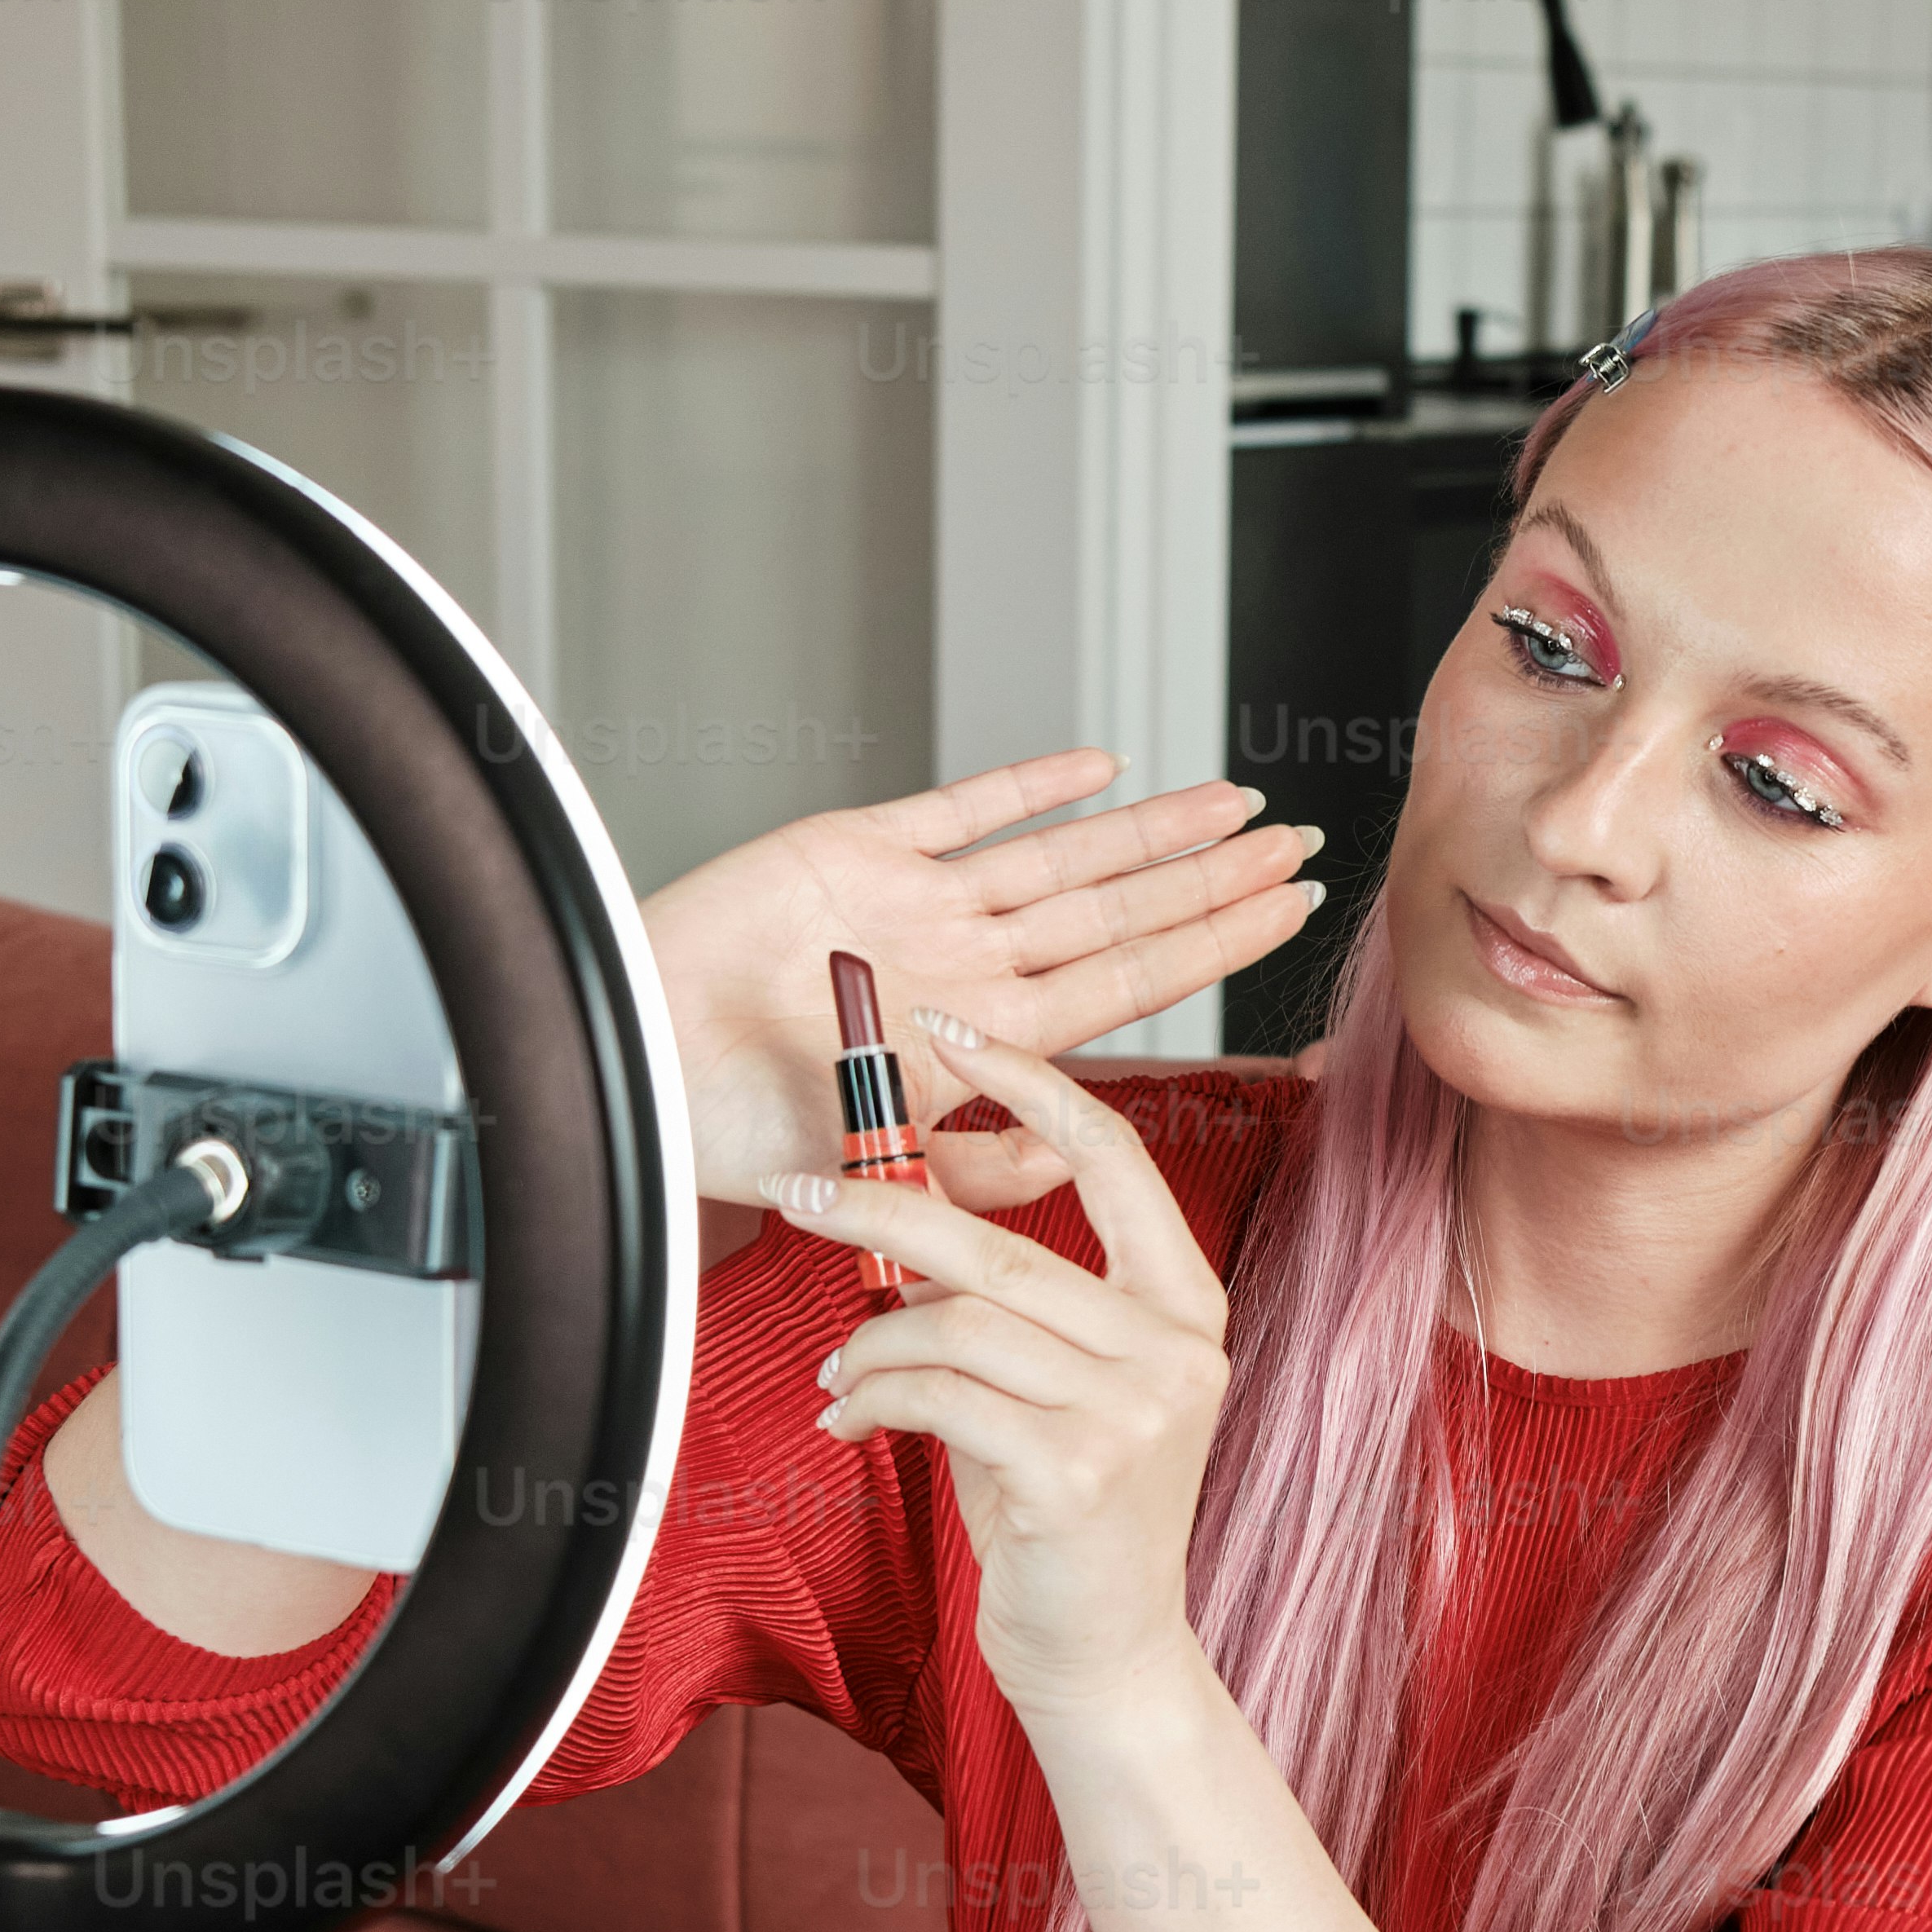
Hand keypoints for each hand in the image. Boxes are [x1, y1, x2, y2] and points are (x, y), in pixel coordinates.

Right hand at [644, 749, 1325, 1205]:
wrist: (630, 1067)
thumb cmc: (730, 1124)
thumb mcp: (870, 1164)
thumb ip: (969, 1164)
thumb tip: (1062, 1161)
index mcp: (981, 1035)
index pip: (1129, 978)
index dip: (1212, 941)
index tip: (1287, 913)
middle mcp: (966, 962)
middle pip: (1118, 910)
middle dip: (1211, 877)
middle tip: (1300, 846)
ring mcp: (919, 902)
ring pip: (1062, 856)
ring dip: (1150, 829)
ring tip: (1236, 803)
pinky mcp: (856, 848)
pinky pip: (962, 809)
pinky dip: (1030, 786)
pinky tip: (1103, 767)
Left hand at [777, 1007, 1229, 1728]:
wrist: (1109, 1655)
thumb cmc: (1068, 1517)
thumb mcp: (1053, 1390)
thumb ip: (1006, 1306)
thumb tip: (901, 1213)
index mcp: (1185, 1305)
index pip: (1115, 1158)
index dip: (1032, 1085)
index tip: (950, 1034)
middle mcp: (1175, 1348)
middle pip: (1003, 1245)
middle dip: (883, 1210)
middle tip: (799, 1193)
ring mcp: (1135, 1411)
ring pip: (958, 1326)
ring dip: (871, 1344)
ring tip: (838, 1378)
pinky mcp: (1075, 1472)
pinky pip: (940, 1396)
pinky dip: (876, 1400)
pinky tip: (852, 1421)